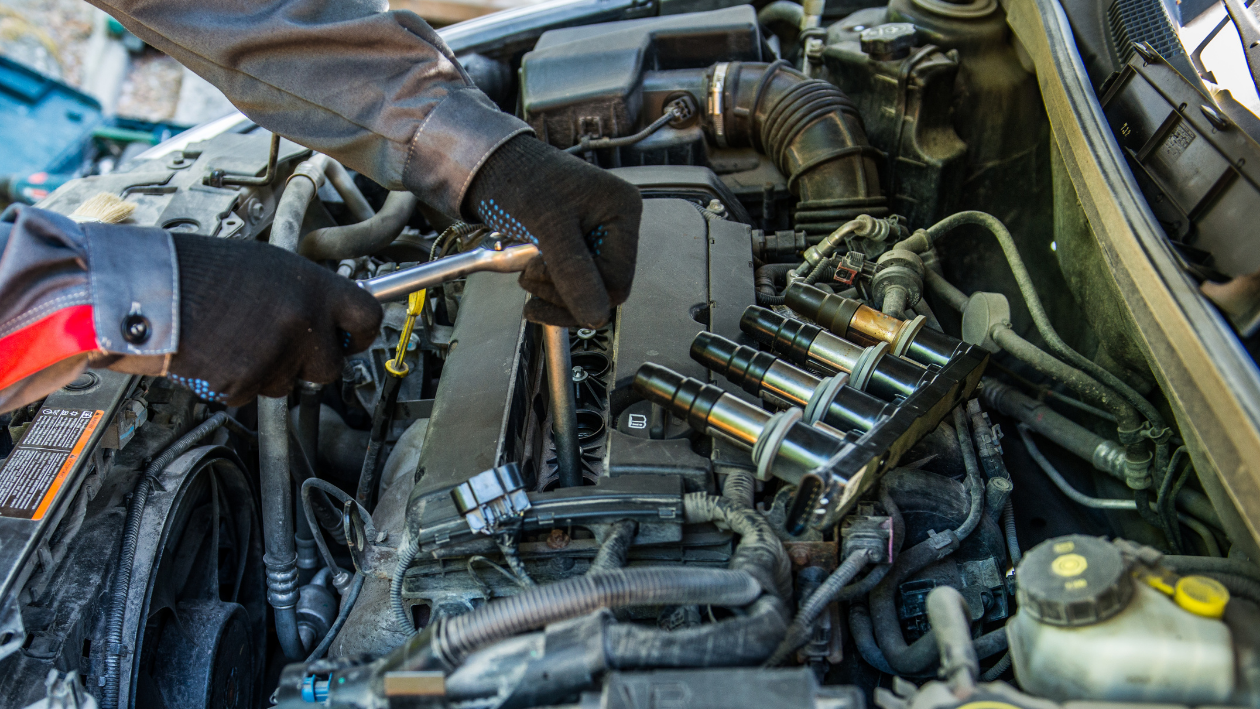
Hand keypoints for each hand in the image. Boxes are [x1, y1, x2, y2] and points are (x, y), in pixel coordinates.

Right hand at [166, 234, 381, 404]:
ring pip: (290, 383)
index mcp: (314, 290)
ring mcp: (276, 358)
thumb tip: (327, 312)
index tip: (355, 337)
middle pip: (332, 366)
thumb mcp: (272, 266)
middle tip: (284, 343)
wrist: (155, 291)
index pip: (368, 317)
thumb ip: (307, 293)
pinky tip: (221, 352)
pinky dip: (240, 380)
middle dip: (313, 361)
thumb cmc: (205, 271)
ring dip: (272, 370)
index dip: (363, 332)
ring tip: (239, 338)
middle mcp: (303, 325)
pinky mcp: (247, 385)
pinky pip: (254, 393)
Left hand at [463, 134, 641, 327]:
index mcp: (621, 212)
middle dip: (564, 292)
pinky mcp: (577, 247)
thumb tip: (595, 314)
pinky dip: (549, 288)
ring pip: (587, 291)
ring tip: (526, 272)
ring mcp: (596, 237)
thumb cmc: (519, 178)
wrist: (492, 166)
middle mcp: (615, 225)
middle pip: (604, 289)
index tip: (542, 275)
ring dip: (553, 292)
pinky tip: (530, 280)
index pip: (617, 280)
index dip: (581, 291)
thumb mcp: (547, 225)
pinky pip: (573, 283)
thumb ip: (572, 270)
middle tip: (530, 275)